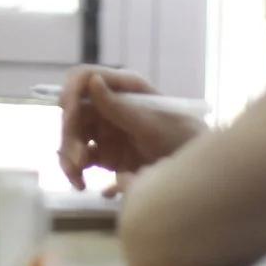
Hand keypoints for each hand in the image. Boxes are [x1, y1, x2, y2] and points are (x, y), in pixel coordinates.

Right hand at [59, 65, 205, 191]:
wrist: (196, 172)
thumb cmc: (183, 138)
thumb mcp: (152, 124)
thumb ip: (121, 107)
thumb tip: (92, 81)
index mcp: (122, 87)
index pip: (83, 78)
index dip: (70, 94)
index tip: (69, 118)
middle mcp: (108, 104)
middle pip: (72, 112)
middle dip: (69, 136)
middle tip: (76, 163)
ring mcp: (105, 129)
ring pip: (72, 137)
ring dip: (69, 157)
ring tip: (78, 179)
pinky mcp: (104, 153)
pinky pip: (80, 159)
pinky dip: (76, 171)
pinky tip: (84, 186)